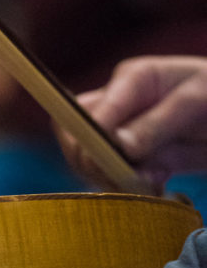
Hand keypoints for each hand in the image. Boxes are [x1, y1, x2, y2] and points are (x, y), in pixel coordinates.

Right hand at [63, 56, 206, 187]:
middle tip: (127, 178)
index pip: (91, 108)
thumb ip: (158, 124)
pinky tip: (154, 186)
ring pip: (86, 158)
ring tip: (152, 182)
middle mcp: (119, 103)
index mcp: (133, 80)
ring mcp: (122, 130)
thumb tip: (118, 145)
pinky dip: (124, 187)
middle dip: (91, 160)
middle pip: (73, 132)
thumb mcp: (197, 103)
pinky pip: (109, 175)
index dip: (91, 136)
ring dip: (109, 178)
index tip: (113, 160)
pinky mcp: (131, 155)